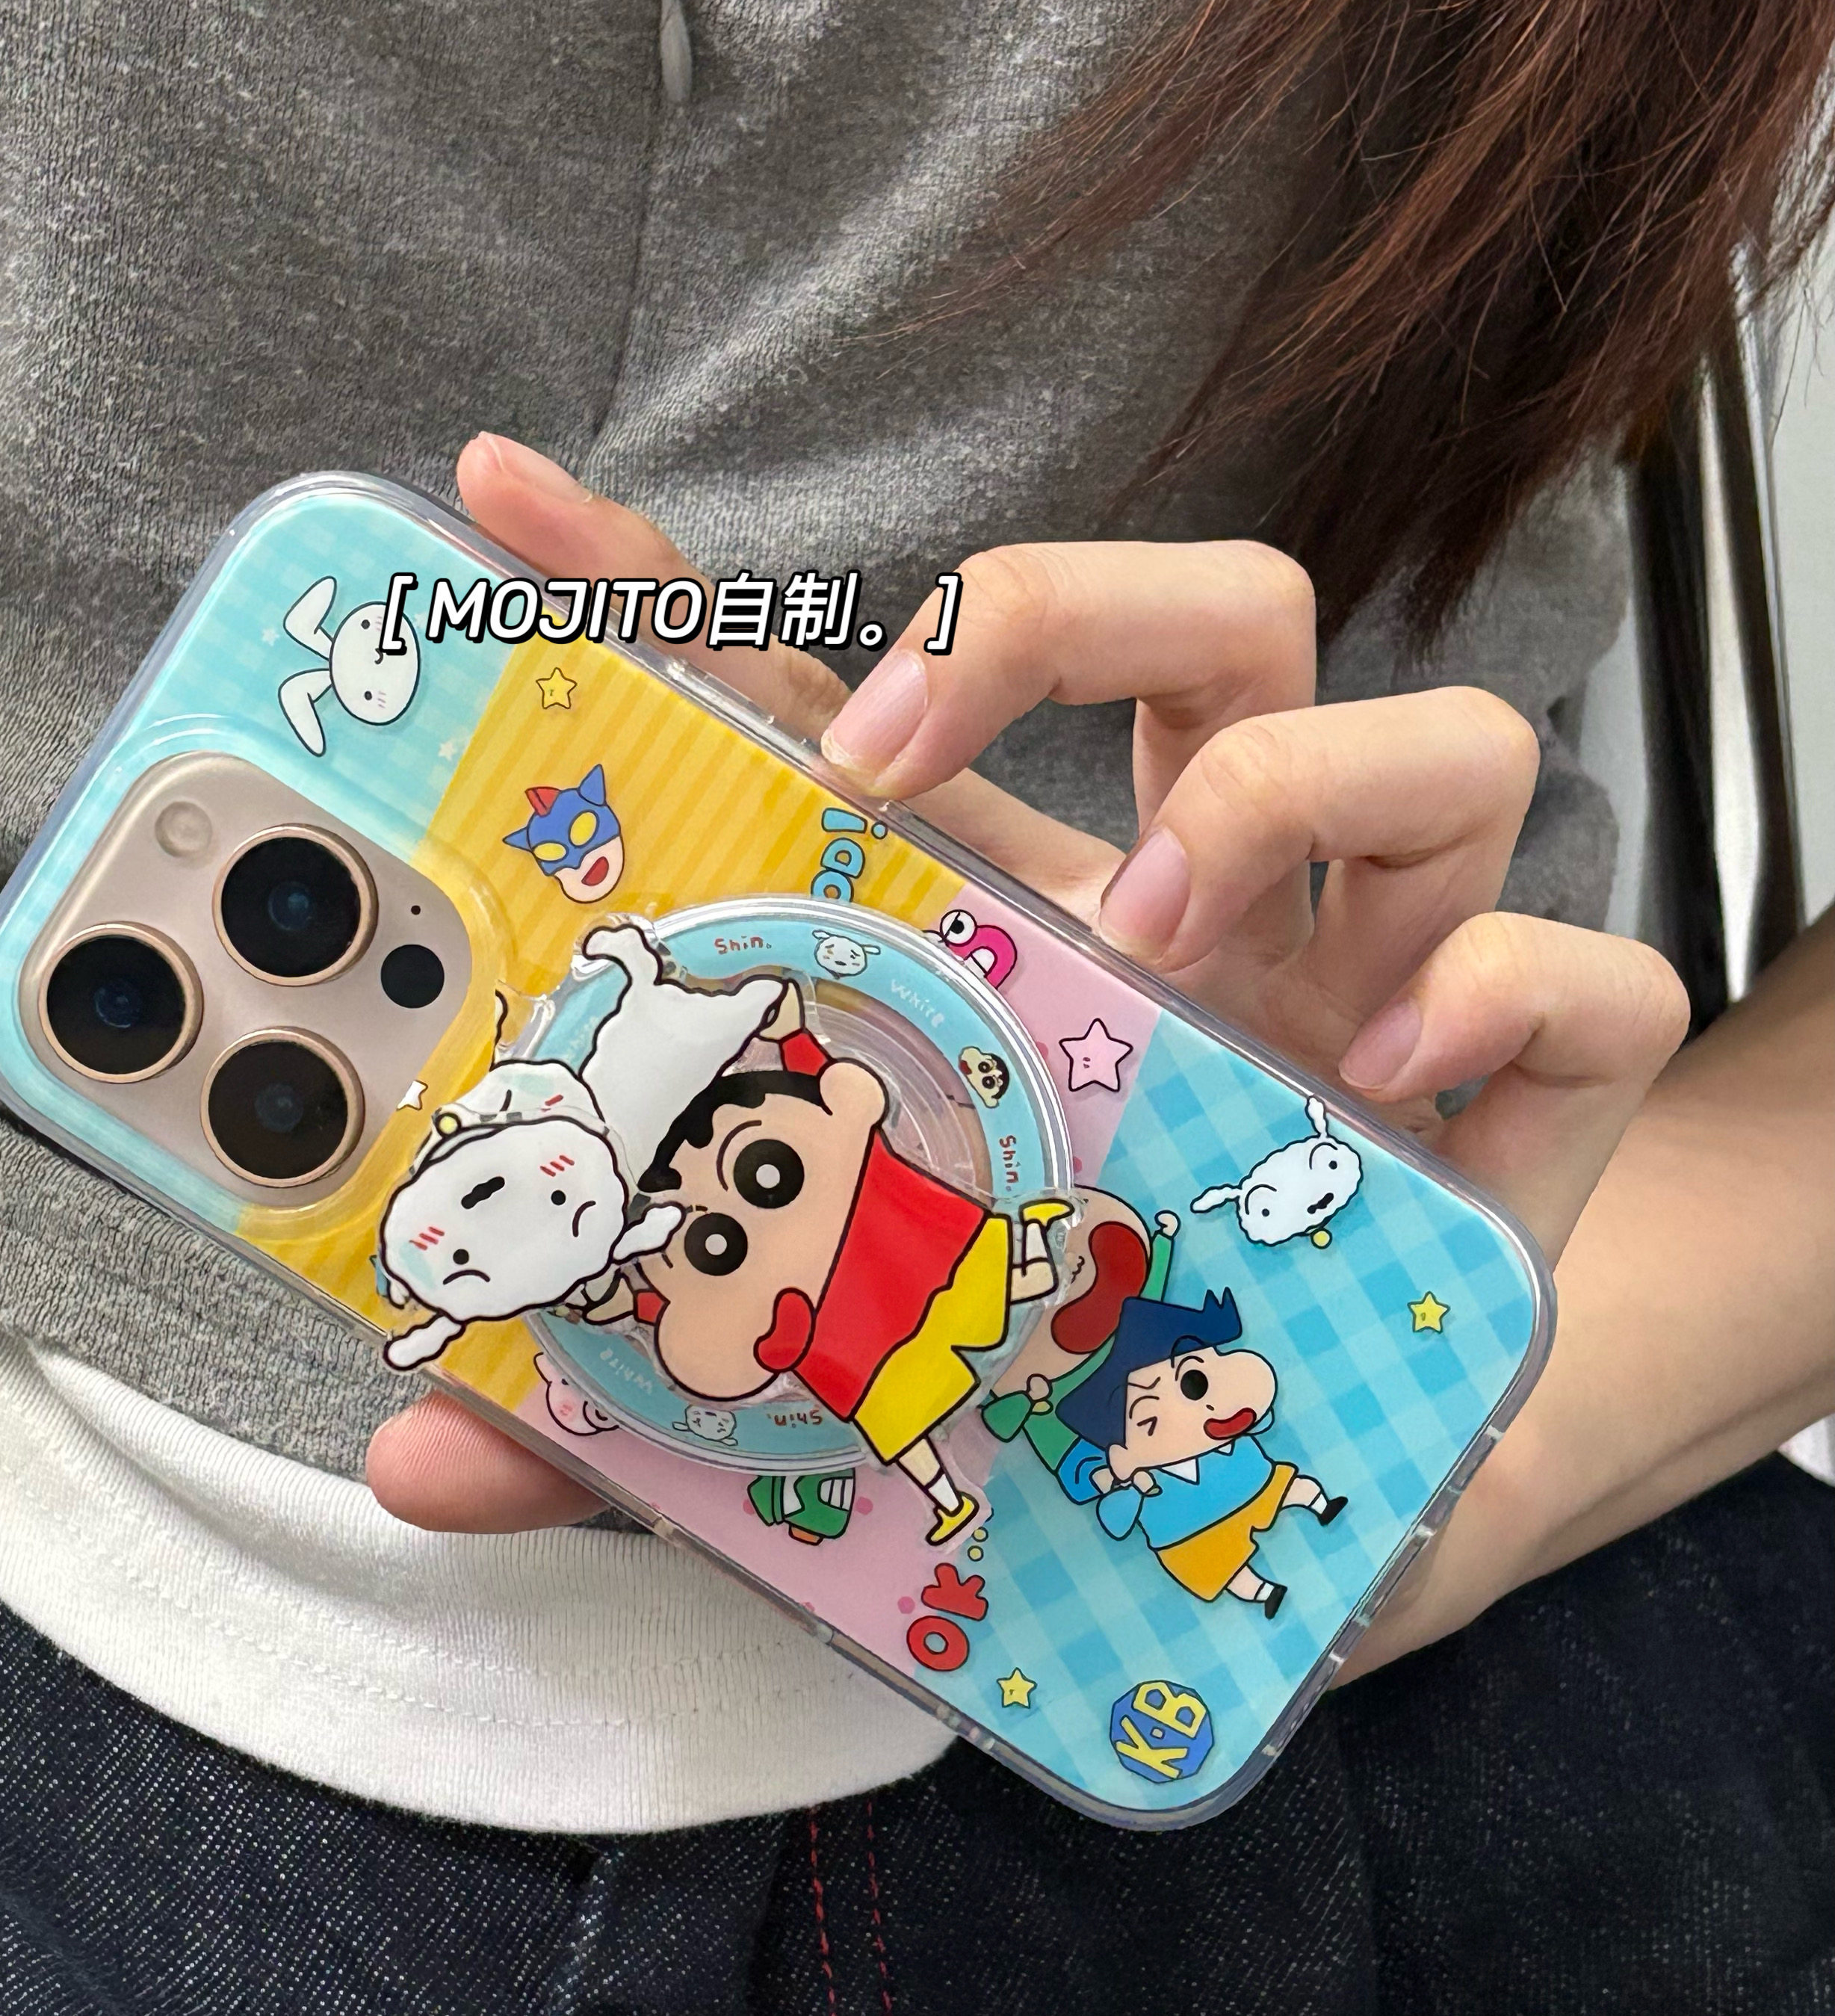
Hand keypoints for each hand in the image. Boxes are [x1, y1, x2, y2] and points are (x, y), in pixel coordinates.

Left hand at [367, 432, 1686, 1672]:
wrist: (1360, 1516)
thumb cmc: (1096, 1378)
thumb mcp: (857, 1365)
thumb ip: (652, 1404)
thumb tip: (425, 1458)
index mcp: (1034, 933)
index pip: (875, 715)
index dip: (698, 595)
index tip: (510, 499)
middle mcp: (1222, 915)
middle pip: (1214, 617)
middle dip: (1060, 609)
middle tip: (913, 742)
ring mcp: (1392, 989)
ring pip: (1436, 734)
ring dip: (1288, 788)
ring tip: (1158, 929)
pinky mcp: (1536, 1105)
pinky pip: (1589, 974)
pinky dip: (1499, 986)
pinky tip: (1380, 1080)